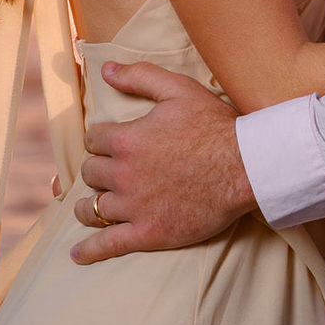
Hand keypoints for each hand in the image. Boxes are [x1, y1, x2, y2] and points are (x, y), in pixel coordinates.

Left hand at [71, 63, 256, 265]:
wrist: (248, 166)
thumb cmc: (216, 126)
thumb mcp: (179, 90)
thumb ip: (139, 76)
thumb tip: (106, 69)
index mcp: (126, 139)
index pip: (93, 140)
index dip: (102, 140)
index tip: (110, 144)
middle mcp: (123, 173)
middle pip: (92, 173)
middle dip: (99, 170)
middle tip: (112, 172)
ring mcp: (134, 206)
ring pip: (93, 208)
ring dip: (90, 206)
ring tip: (91, 208)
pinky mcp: (148, 232)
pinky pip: (108, 244)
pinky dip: (89, 251)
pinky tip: (77, 254)